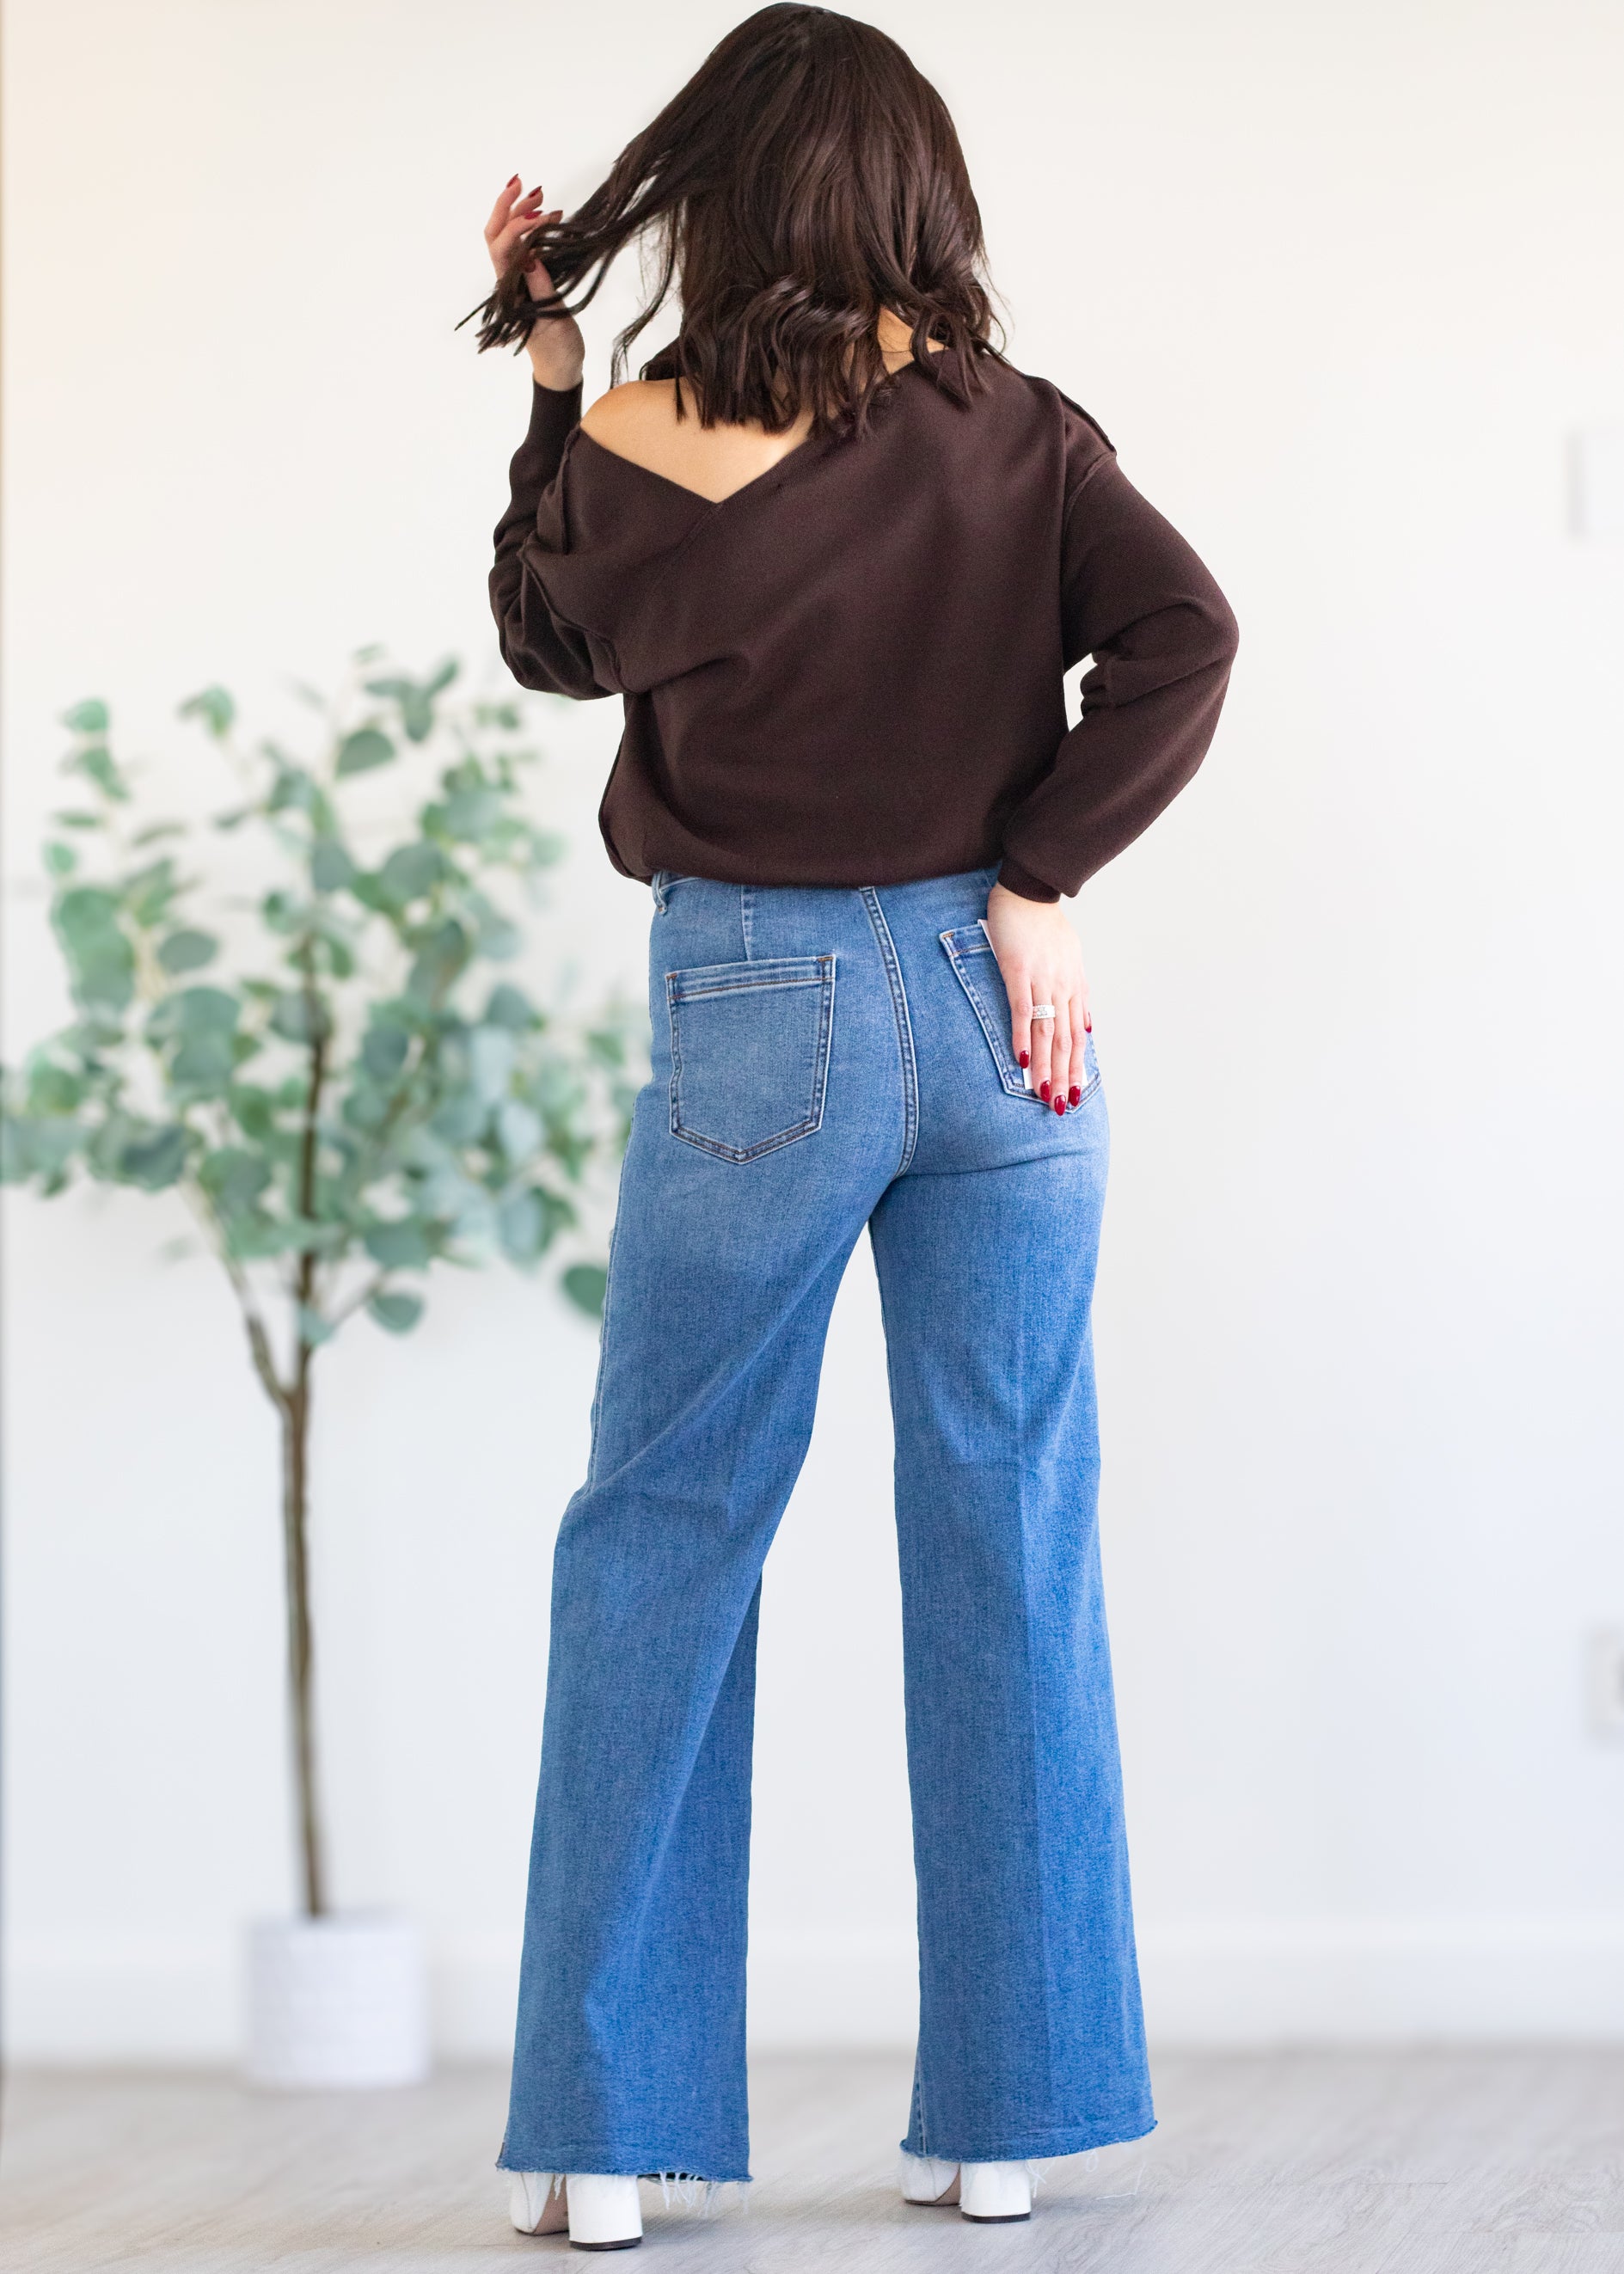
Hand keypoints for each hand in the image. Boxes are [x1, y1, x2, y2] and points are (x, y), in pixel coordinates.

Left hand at [484, 176, 584, 391]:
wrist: (559, 369)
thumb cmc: (557, 351)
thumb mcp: (551, 321)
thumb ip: (541, 288)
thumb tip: (530, 254)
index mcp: (510, 292)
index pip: (502, 248)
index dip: (518, 227)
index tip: (542, 216)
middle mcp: (508, 281)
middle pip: (496, 235)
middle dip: (509, 207)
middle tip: (530, 188)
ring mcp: (517, 279)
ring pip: (508, 238)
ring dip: (519, 211)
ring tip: (539, 193)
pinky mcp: (530, 280)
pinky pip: (523, 247)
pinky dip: (532, 226)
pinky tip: (546, 214)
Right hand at [982, 883, 1091, 1113]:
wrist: (1031, 891)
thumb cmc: (1046, 925)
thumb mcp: (1072, 960)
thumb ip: (1078, 995)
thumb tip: (1086, 1027)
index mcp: (1074, 988)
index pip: (1078, 1037)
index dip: (1077, 1068)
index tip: (1075, 1094)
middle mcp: (1063, 989)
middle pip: (1065, 1042)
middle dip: (1063, 1077)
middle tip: (1059, 1108)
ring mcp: (1042, 981)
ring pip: (1046, 1032)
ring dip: (1045, 1066)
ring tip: (1042, 1094)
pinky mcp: (1018, 972)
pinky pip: (1022, 1010)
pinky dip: (1023, 1036)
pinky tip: (1021, 1059)